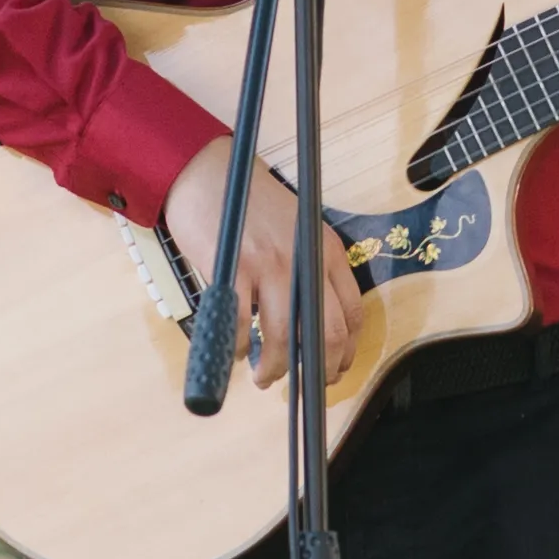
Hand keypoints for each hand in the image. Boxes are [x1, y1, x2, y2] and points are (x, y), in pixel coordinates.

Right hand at [167, 141, 357, 390]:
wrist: (206, 172)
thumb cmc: (248, 202)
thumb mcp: (296, 227)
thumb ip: (308, 267)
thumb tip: (311, 324)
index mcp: (324, 249)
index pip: (352, 313)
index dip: (346, 352)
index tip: (333, 369)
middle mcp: (304, 259)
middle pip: (326, 333)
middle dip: (318, 371)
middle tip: (305, 386)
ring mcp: (269, 266)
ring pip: (284, 339)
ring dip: (275, 370)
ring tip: (264, 378)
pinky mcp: (234, 272)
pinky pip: (241, 330)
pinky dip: (240, 350)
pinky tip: (237, 351)